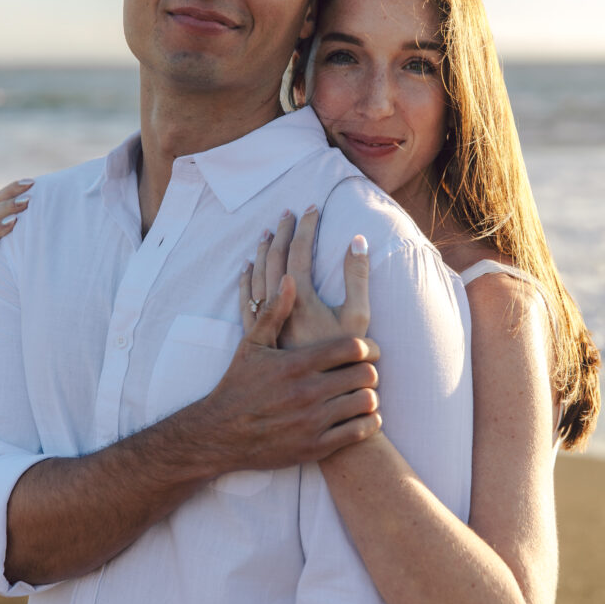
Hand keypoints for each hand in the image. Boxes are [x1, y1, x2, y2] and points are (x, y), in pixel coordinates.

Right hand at [208, 273, 380, 467]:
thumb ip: (275, 311)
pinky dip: (368, 422)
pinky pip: (359, 432)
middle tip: (364, 372)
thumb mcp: (252, 345)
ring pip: (366, 402)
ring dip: (369, 396)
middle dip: (369, 371)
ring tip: (362, 393)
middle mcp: (307, 392)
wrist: (220, 434)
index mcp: (296, 363)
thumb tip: (290, 278)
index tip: (363, 350)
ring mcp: (312, 421)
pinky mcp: (315, 447)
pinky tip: (362, 416)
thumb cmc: (238, 385)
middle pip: (365, 374)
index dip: (365, 347)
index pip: (351, 347)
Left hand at [240, 206, 370, 347]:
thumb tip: (357, 240)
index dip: (306, 226)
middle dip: (282, 231)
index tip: (312, 208)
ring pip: (258, 275)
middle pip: (275, 257)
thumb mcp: (358, 316)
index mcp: (301, 296)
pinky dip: (246, 279)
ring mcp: (265, 321)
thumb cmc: (344, 357)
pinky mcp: (258, 336)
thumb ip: (358, 276)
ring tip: (266, 232)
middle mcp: (278, 305)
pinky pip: (246, 300)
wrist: (320, 395)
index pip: (299, 250)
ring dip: (262, 251)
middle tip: (288, 212)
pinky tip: (246, 268)